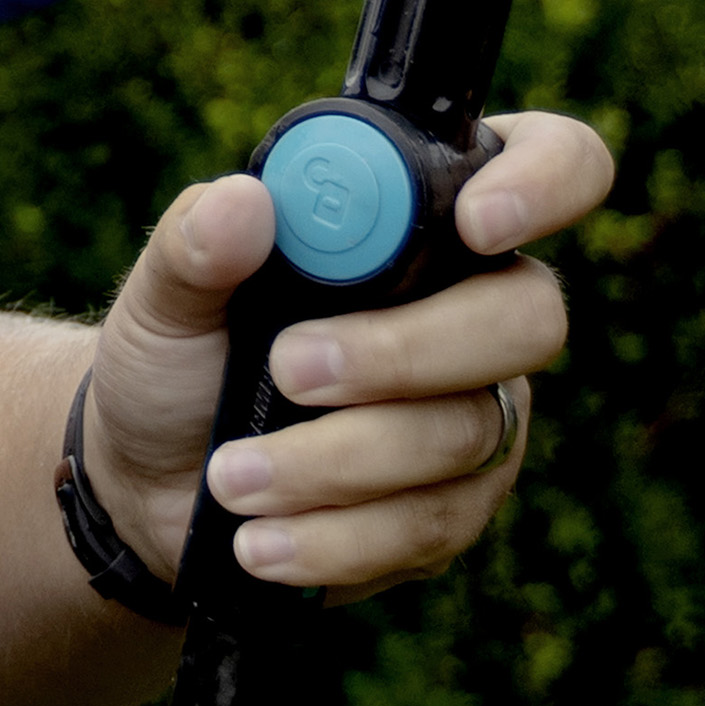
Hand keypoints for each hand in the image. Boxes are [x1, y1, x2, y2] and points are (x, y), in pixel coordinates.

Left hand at [78, 115, 607, 597]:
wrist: (154, 485)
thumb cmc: (177, 363)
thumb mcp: (163, 298)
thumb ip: (194, 247)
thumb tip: (240, 206)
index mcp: (423, 220)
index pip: (550, 163)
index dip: (543, 182)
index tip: (474, 223)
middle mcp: (476, 310)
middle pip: (527, 317)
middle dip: (404, 351)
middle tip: (290, 369)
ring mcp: (478, 413)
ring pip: (464, 434)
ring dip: (333, 460)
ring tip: (232, 477)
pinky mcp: (454, 507)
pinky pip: (429, 525)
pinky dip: (333, 536)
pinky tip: (260, 542)